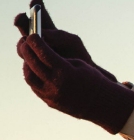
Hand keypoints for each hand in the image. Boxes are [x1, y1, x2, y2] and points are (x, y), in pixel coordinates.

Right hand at [14, 0, 116, 81]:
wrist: (81, 77)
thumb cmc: (78, 56)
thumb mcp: (72, 41)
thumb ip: (58, 36)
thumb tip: (42, 34)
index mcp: (49, 30)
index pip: (40, 16)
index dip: (35, 7)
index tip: (36, 0)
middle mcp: (38, 40)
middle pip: (25, 27)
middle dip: (22, 21)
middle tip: (22, 17)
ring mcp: (33, 53)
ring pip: (22, 45)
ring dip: (23, 41)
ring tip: (29, 40)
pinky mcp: (33, 66)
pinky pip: (26, 60)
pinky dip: (28, 57)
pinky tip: (33, 57)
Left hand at [19, 35, 133, 133]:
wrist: (101, 104)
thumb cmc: (93, 79)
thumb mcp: (79, 63)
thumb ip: (59, 58)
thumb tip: (42, 52)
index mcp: (65, 72)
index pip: (44, 53)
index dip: (35, 42)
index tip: (31, 35)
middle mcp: (56, 84)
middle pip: (33, 64)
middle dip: (27, 50)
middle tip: (25, 42)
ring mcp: (51, 95)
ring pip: (30, 77)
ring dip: (27, 64)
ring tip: (28, 56)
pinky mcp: (50, 102)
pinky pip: (35, 87)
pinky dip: (32, 75)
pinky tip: (34, 69)